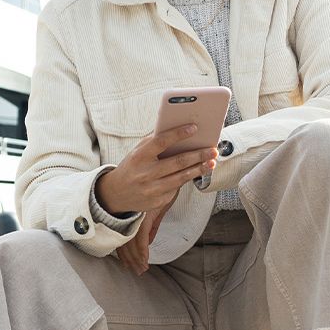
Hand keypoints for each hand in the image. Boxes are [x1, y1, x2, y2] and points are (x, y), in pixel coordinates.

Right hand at [96, 123, 218, 214]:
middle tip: (213, 149)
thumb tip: (178, 129)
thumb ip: (155, 142)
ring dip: (199, 169)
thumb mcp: (138, 152)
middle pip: (178, 162)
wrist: (116, 194)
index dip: (178, 134)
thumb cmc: (132, 167)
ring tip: (212, 162)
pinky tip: (197, 172)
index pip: (161, 142)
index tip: (194, 128)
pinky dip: (188, 179)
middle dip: (198, 155)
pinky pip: (177, 188)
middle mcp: (145, 173)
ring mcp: (152, 189)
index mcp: (140, 157)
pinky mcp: (158, 201)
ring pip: (182, 178)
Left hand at [116, 191, 177, 274]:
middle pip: (125, 242)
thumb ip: (151, 226)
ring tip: (140, 269)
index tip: (127, 263)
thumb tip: (147, 242)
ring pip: (131, 243)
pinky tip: (144, 261)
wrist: (169, 172)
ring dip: (136, 258)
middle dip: (129, 258)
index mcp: (132, 214)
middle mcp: (131, 215)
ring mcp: (137, 216)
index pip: (124, 237)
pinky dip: (142, 252)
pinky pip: (141, 238)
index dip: (124, 252)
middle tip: (133, 270)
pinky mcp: (145, 216)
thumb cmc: (164, 188)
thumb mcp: (157, 209)